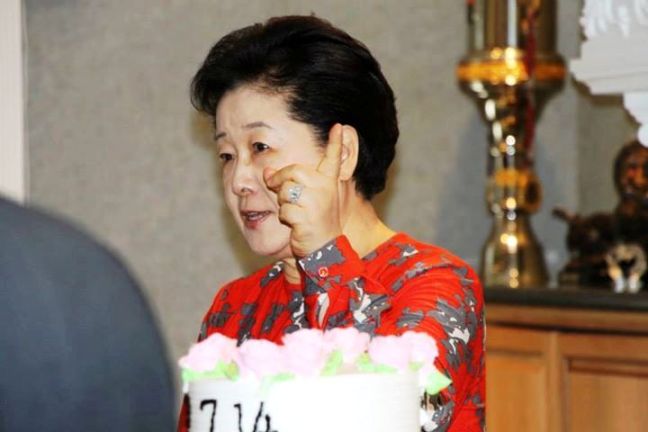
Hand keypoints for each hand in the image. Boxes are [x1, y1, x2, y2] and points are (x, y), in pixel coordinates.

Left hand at [264, 123, 344, 257]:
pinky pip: (284, 210)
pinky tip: (296, 224)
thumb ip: (291, 182)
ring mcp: (317, 203)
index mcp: (329, 182)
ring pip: (286, 191)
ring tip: (296, 212)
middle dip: (280, 179)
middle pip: (294, 171)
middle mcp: (325, 189)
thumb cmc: (315, 221)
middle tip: (276, 187)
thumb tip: (267, 170)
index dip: (336, 142)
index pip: (334, 159)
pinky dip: (285, 218)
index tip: (339, 126)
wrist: (324, 248)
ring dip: (283, 203)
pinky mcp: (306, 217)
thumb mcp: (309, 199)